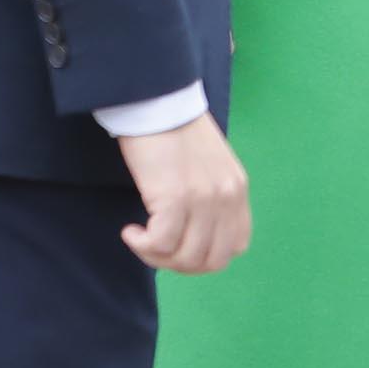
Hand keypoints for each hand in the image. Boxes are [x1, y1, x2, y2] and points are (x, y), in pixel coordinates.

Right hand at [118, 113, 251, 273]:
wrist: (158, 104)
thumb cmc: (176, 135)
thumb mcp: (210, 167)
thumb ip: (213, 198)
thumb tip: (196, 238)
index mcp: (237, 189)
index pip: (235, 246)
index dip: (205, 257)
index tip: (179, 246)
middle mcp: (227, 196)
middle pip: (211, 260)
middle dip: (180, 264)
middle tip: (156, 248)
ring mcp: (204, 198)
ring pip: (185, 257)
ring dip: (157, 256)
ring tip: (141, 237)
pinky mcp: (175, 197)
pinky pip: (160, 244)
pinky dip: (141, 245)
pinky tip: (130, 230)